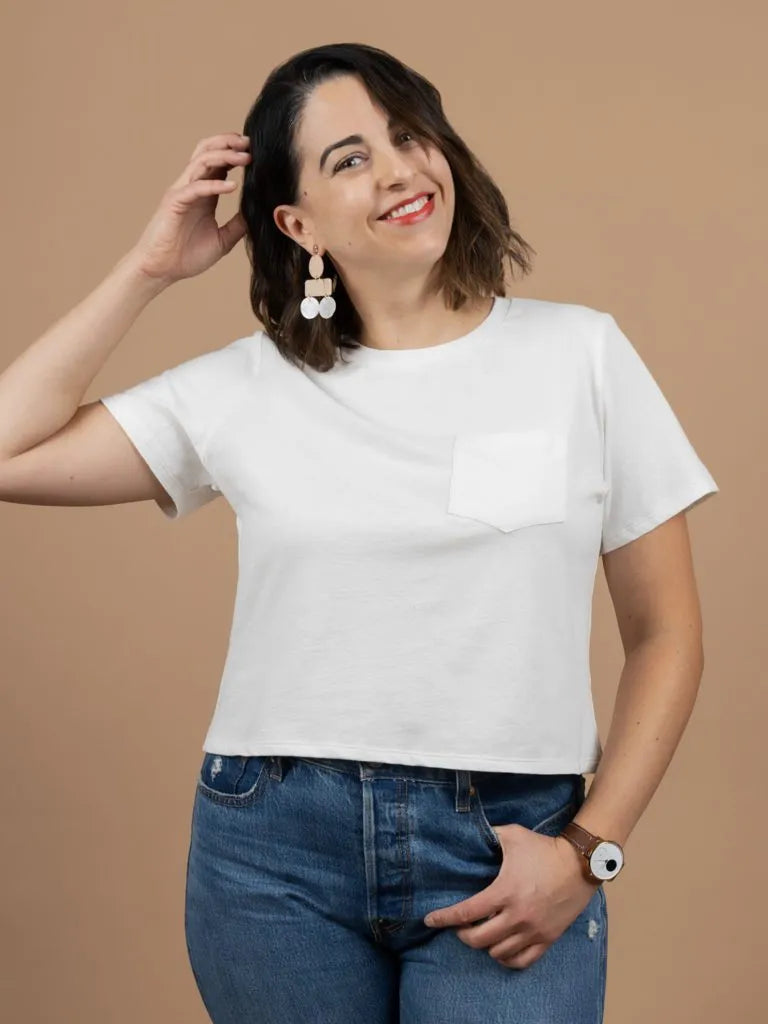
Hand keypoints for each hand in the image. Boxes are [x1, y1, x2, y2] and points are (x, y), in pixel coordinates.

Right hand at [128, 132, 251, 287]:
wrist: (162, 270)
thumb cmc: (187, 256)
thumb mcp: (222, 240)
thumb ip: (237, 225)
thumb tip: (257, 214)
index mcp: (204, 193)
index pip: (219, 163)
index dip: (236, 153)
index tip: (257, 151)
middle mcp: (192, 187)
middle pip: (207, 151)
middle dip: (228, 143)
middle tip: (250, 143)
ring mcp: (182, 192)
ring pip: (201, 161)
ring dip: (224, 156)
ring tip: (245, 157)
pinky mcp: (174, 203)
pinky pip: (195, 187)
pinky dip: (214, 184)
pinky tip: (232, 186)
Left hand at [423, 824, 600, 968]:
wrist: (580, 864)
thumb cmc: (544, 848)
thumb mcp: (513, 835)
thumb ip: (489, 835)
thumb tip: (470, 832)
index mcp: (505, 892)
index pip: (466, 913)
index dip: (444, 918)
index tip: (430, 920)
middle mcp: (517, 916)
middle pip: (479, 940)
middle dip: (462, 934)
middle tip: (459, 927)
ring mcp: (533, 930)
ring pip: (498, 953)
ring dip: (485, 946)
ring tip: (481, 934)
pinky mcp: (548, 939)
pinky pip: (522, 961)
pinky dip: (507, 959)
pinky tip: (501, 950)